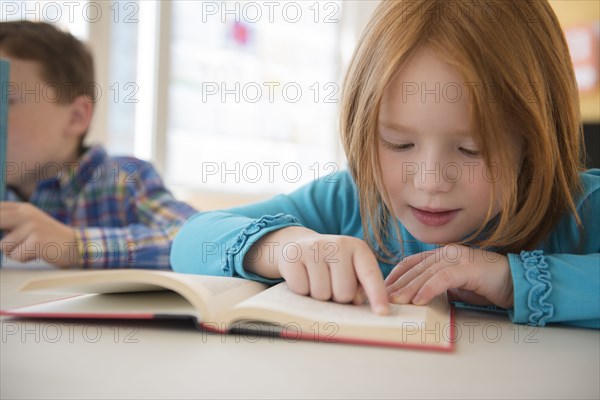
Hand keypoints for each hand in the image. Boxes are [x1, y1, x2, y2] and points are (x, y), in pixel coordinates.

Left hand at [0, 202, 80, 267]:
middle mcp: (26, 214)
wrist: (75, 244)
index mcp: (22, 208)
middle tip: (9, 241)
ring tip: (30, 248)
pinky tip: (37, 253)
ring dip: (14, 252)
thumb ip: (9, 223)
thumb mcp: (30, 224)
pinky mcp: (37, 240)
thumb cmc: (49, 237)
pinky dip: (24, 258)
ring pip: (4, 246)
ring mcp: (32, 226)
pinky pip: (16, 255)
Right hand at [245, 227, 389, 314]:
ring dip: (319, 296)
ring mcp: (314, 248)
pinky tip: (303, 277)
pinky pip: (301, 289)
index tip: (382, 313)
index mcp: (358, 248)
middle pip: (344, 292)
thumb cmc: (332, 266)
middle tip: (331, 285)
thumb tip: (358, 302)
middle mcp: (337, 244)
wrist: (299, 246)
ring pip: (322, 294)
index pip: (370, 274)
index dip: (377, 295)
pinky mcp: (293, 256)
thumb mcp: (351, 270)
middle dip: (338, 297)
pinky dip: (301, 290)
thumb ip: (361, 287)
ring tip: (317, 280)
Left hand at [384, 245, 513, 308]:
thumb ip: (438, 286)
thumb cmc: (486, 286)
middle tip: (384, 297)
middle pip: (416, 268)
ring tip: (397, 301)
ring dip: (409, 288)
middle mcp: (448, 252)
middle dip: (398, 284)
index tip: (383, 288)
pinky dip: (429, 289)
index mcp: (443, 254)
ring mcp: (458, 258)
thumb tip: (417, 298)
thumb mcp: (456, 286)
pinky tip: (419, 301)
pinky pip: (443, 278)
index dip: (396, 274)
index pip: (412, 262)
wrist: (516, 283)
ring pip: (426, 273)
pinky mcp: (468, 268)